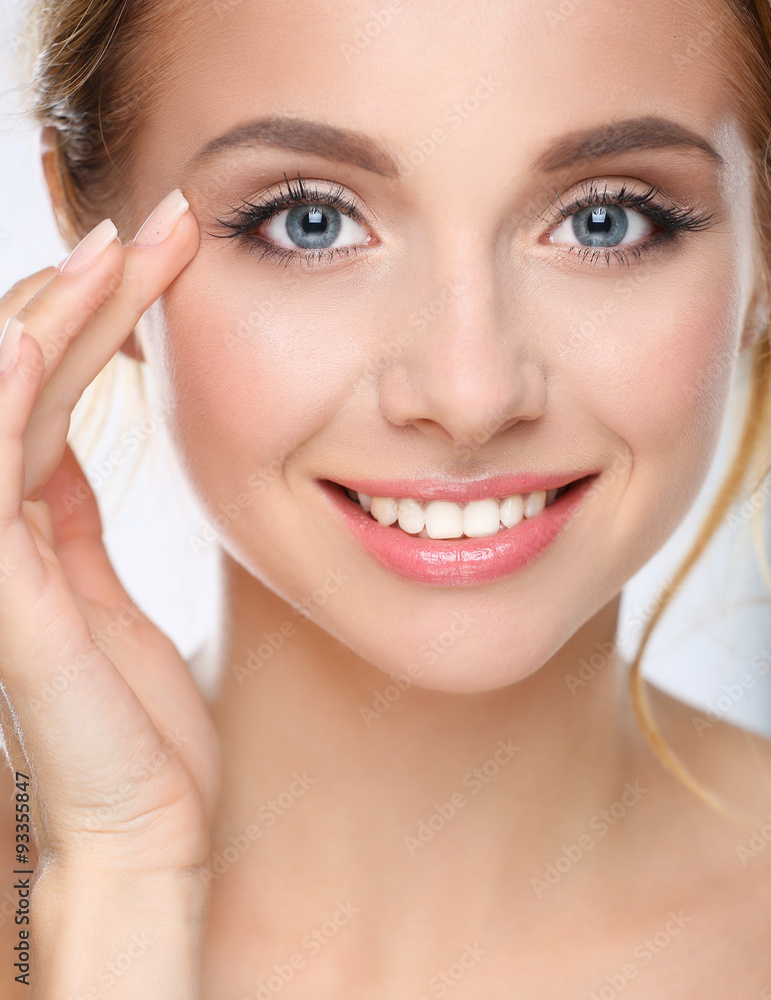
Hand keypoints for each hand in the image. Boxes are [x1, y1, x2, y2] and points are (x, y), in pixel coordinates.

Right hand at [0, 191, 220, 879]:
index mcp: (34, 521)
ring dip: (52, 322)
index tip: (161, 252)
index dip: (99, 313)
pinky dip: (2, 407)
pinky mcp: (9, 599)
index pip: (54, 386)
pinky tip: (24, 345)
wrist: (143, 826)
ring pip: (7, 410)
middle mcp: (4, 526)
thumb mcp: (109, 595)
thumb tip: (69, 435)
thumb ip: (74, 518)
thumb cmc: (137, 724)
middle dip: (88, 292)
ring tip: (107, 250)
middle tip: (154, 223)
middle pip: (29, 378)